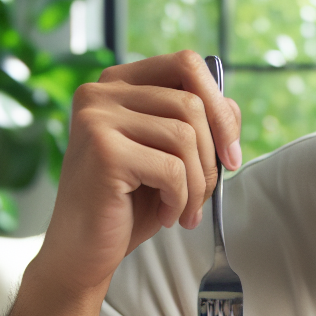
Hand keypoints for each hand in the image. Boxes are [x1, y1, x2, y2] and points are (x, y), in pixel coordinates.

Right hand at [38, 51, 241, 294]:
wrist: (85, 250)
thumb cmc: (131, 203)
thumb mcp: (171, 156)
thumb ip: (199, 125)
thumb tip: (231, 106)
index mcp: (119, 83)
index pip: (186, 64)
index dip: (220, 107)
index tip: (230, 153)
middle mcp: (101, 92)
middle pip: (192, 104)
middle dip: (211, 158)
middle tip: (204, 195)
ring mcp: (97, 117)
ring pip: (185, 137)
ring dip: (198, 184)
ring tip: (184, 210)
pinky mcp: (103, 150)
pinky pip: (172, 169)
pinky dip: (180, 200)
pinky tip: (166, 216)